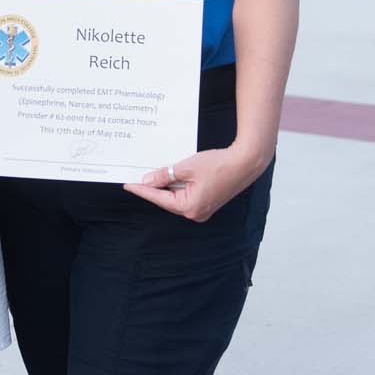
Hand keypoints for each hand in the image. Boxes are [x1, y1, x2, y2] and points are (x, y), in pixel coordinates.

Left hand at [123, 145, 266, 223]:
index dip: (142, 190)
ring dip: (166, 186)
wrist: (246, 162)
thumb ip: (164, 175)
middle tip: (137, 178)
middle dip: (153, 188)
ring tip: (152, 174)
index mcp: (189, 207)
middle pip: (167, 200)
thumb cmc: (220, 165)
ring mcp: (203, 209)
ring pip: (177, 198)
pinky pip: (187, 195)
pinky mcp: (208, 201)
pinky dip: (178, 186)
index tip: (128, 185)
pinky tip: (171, 176)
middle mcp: (196, 213)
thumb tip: (148, 181)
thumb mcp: (186, 167)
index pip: (159, 198)